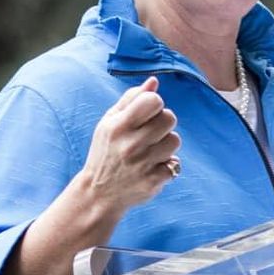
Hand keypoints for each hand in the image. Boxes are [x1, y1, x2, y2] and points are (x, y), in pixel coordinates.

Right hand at [78, 76, 181, 215]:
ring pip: (175, 140)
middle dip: (163, 122)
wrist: (98, 193)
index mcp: (118, 126)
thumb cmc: (106, 150)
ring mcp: (142, 164)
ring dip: (166, 144)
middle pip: (169, 118)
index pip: (153, 101)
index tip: (146, 114)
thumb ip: (131, 99)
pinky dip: (166, 165)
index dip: (155, 104)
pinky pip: (174, 164)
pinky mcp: (152, 181)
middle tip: (150, 133)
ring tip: (150, 151)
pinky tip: (151, 168)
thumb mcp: (109, 122)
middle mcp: (130, 145)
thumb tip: (154, 81)